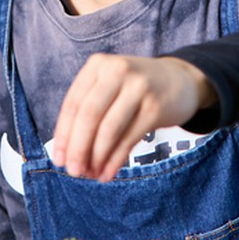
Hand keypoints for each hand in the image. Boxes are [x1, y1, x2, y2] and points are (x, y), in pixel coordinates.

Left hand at [51, 54, 216, 181]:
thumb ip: (88, 110)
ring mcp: (139, 87)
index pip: (73, 103)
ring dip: (96, 157)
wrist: (180, 81)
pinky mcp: (155, 107)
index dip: (63, 134)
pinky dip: (115, 160)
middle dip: (77, 147)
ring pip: (108, 129)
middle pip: (89, 115)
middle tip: (72, 171)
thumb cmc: (135, 89)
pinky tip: (107, 173)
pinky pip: (129, 139)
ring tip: (91, 174)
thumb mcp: (109, 85)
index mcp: (98, 65)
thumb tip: (68, 154)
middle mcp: (117, 71)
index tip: (58, 159)